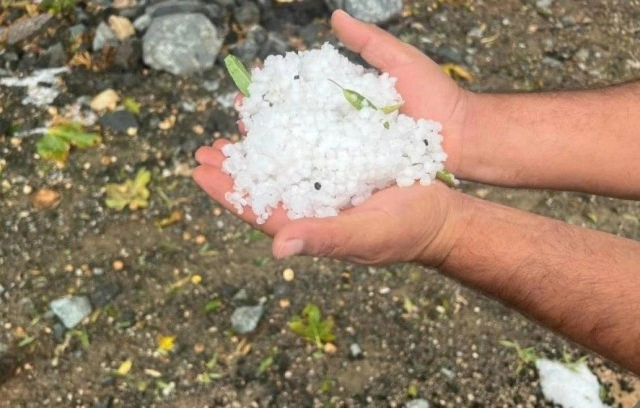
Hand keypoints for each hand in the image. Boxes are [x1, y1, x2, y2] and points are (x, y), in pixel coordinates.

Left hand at [193, 11, 472, 264]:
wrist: (440, 213)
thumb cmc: (405, 231)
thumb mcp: (364, 235)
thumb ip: (323, 239)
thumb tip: (277, 247)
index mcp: (310, 226)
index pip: (259, 211)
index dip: (228, 193)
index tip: (200, 172)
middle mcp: (311, 206)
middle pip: (263, 187)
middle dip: (232, 170)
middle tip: (204, 149)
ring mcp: (325, 187)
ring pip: (281, 165)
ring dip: (255, 149)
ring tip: (230, 132)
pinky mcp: (341, 167)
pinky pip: (306, 149)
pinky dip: (288, 134)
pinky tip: (276, 119)